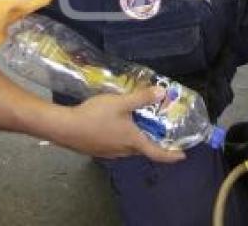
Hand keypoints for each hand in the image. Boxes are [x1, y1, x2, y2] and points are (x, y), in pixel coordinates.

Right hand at [53, 87, 185, 162]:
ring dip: (138, 139)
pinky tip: (118, 125)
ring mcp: (110, 152)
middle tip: (162, 131)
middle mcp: (123, 151)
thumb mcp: (121, 103)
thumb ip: (141, 97)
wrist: (65, 128)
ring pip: (130, 147)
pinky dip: (125, 138)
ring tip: (141, 125)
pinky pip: (118, 145)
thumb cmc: (95, 116)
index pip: (157, 153)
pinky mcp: (98, 150)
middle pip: (144, 149)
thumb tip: (162, 93)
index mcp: (133, 141)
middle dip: (155, 142)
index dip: (171, 155)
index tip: (182, 155)